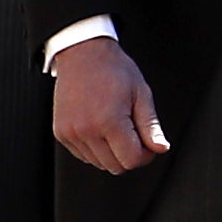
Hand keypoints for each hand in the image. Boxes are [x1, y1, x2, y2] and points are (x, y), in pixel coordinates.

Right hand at [52, 38, 169, 173]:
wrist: (83, 54)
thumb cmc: (114, 70)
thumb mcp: (141, 93)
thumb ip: (150, 126)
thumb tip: (161, 148)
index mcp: (109, 121)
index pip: (131, 160)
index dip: (146, 156)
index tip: (149, 143)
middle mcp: (86, 131)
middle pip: (115, 166)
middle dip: (130, 155)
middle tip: (135, 134)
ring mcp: (71, 134)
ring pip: (99, 164)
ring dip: (113, 153)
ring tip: (117, 127)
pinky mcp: (61, 133)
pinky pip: (83, 156)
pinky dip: (96, 150)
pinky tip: (102, 129)